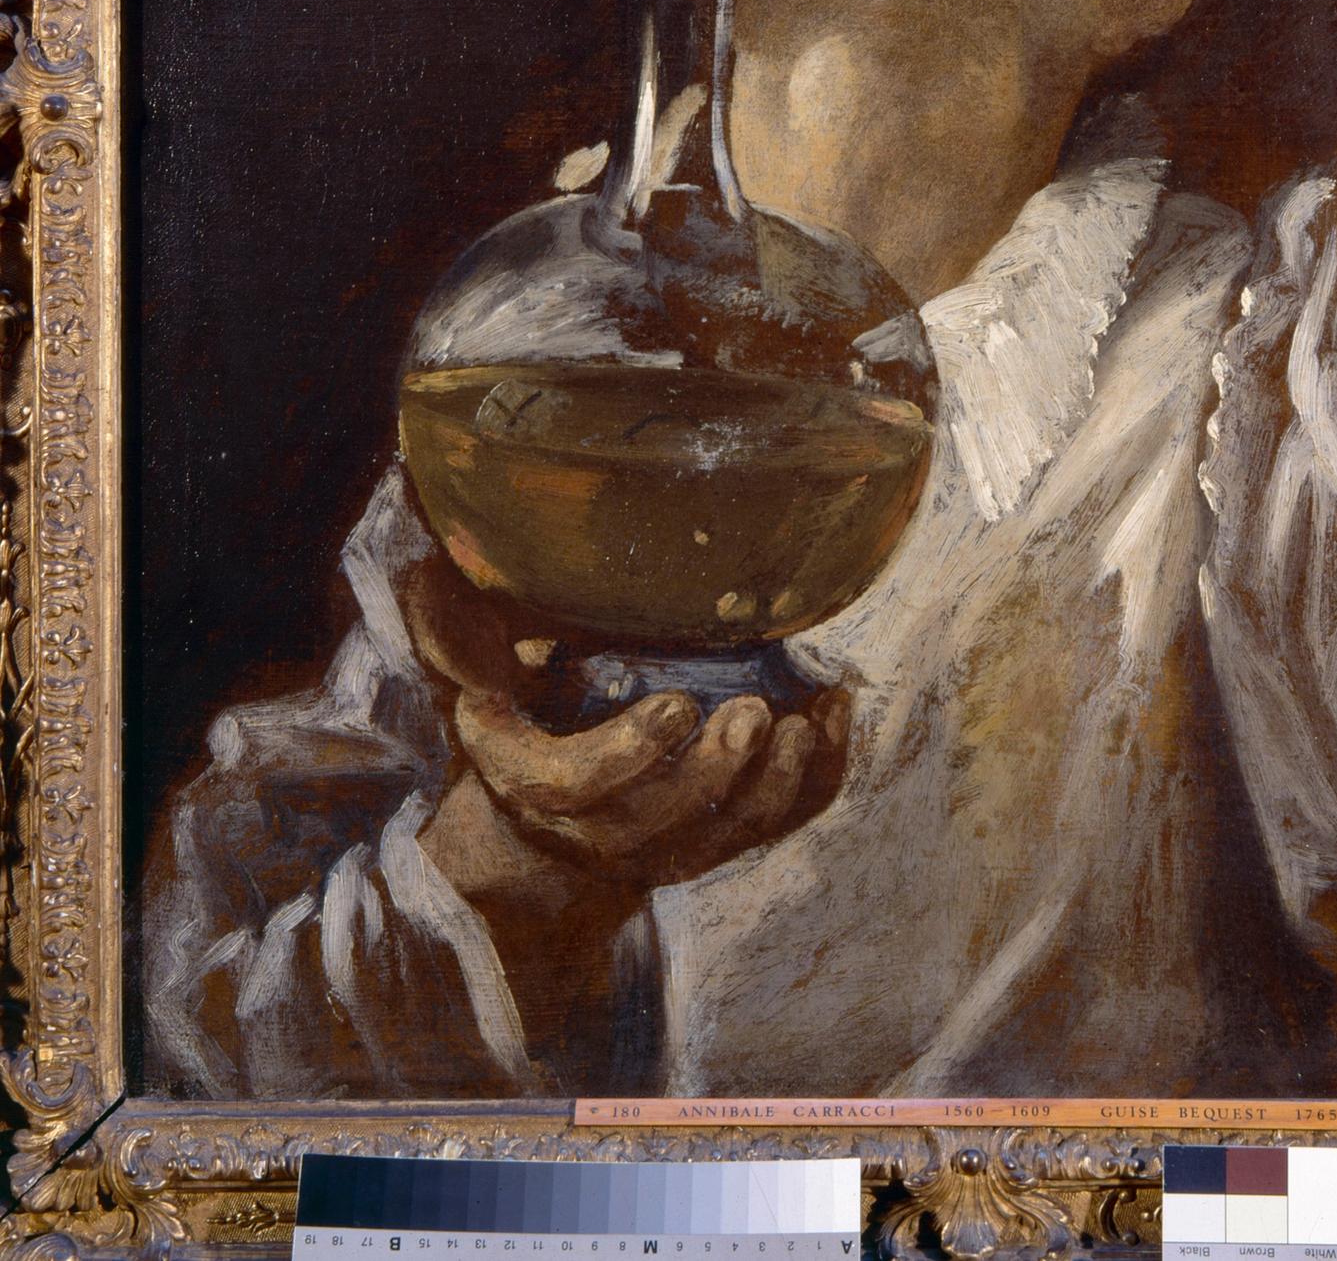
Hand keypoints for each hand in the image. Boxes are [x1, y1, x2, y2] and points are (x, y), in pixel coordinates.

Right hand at [398, 547, 848, 1026]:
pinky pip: (776, 827)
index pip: (574, 786)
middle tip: (757, 712)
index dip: (629, 753)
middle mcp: (600, 831)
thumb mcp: (478, 672)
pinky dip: (817, 779)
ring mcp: (665, 849)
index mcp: (532, 780)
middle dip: (717, 773)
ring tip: (809, 720)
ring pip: (729, 835)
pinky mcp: (717, 845)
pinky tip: (837, 713)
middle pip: (665, 824)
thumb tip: (421, 565)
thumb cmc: (520, 715)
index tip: (679, 704)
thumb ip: (458, 627)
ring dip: (779, 784)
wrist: (540, 828)